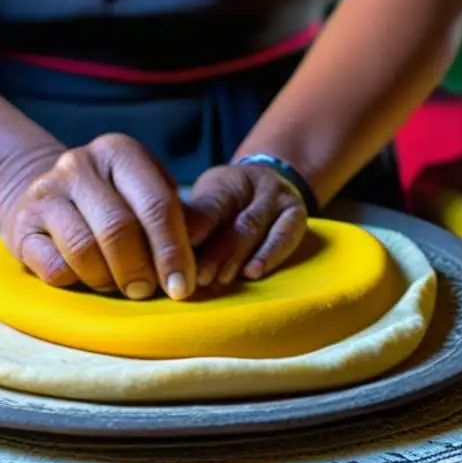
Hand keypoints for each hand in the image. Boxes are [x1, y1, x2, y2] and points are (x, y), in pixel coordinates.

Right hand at [0, 134, 195, 299]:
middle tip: (147, 291)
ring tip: (116, 284)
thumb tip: (202, 238)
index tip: (184, 286)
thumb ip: (178, 216)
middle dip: (140, 270)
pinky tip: (84, 277)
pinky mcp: (21, 225)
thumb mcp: (146, 195)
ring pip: (84, 250)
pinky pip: (55, 269)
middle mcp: (79, 164)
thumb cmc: (112, 202)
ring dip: (107, 279)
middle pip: (119, 228)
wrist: (44, 195)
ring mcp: (46, 192)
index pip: (157, 203)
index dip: (174, 250)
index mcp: (119, 152)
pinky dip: (76, 282)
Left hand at [187, 164, 307, 286]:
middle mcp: (255, 186)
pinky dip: (269, 256)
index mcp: (226, 182)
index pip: (210, 205)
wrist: (271, 183)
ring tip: (219, 280)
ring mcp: (280, 199)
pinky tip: (253, 273)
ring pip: (256, 229)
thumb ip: (193, 223)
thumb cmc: (230, 203)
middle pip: (234, 222)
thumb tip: (163, 251)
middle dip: (215, 253)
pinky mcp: (298, 215)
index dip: (196, 227)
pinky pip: (286, 237)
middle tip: (198, 278)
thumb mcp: (208, 202)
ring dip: (236, 259)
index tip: (179, 248)